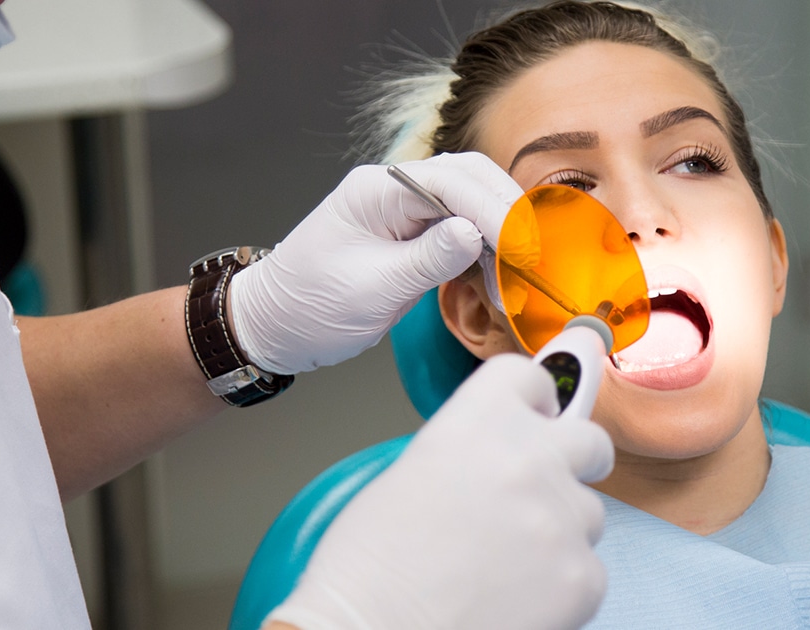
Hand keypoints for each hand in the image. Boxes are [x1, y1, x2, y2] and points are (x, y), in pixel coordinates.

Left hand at [229, 152, 523, 373]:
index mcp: (376, 190)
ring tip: (520, 270)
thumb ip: (427, 259)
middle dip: (507, 212)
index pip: (452, 183)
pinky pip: (458, 226)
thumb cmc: (310, 307)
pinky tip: (499, 272)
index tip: (522, 248)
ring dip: (500, 229)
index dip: (495, 212)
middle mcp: (392, 189)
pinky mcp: (410, 233)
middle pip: (468, 178)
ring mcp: (402, 209)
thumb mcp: (373, 289)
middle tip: (533, 255)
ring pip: (469, 199)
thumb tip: (476, 235)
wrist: (276, 325)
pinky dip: (485, 246)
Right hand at [266, 354, 613, 629]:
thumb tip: (501, 456)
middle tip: (544, 489)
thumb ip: (470, 449)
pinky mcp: (582, 577)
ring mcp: (561, 519)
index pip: (531, 380)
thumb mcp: (411, 472)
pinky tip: (512, 596)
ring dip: (558, 530)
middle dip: (573, 461)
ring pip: (587, 513)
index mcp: (478, 421)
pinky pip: (588, 568)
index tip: (535, 415)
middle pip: (588, 440)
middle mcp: (529, 458)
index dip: (533, 401)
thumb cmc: (369, 564)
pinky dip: (559, 583)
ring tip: (503, 562)